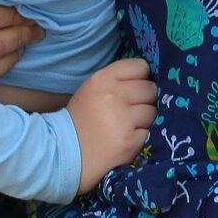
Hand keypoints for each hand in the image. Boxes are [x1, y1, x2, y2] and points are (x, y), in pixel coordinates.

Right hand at [67, 58, 156, 192]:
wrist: (65, 151)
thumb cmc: (81, 118)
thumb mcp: (92, 88)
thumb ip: (117, 80)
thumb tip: (146, 78)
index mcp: (103, 79)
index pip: (140, 66)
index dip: (141, 77)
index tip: (135, 87)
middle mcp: (114, 95)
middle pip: (150, 89)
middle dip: (145, 98)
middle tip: (132, 109)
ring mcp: (123, 119)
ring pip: (152, 111)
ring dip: (144, 118)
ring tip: (128, 125)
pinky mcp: (130, 141)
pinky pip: (149, 131)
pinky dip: (141, 136)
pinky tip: (126, 138)